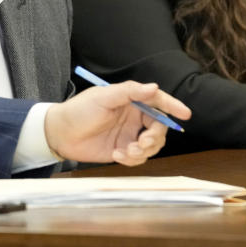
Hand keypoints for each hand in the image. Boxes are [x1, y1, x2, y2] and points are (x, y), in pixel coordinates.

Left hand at [45, 82, 190, 165]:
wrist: (60, 134)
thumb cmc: (79, 110)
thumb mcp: (103, 97)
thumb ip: (129, 92)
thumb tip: (154, 87)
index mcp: (130, 101)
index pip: (157, 102)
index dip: (173, 106)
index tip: (185, 114)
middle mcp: (133, 117)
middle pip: (159, 127)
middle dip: (155, 136)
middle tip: (143, 142)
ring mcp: (129, 134)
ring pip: (152, 145)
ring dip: (144, 151)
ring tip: (127, 151)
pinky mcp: (123, 150)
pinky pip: (139, 158)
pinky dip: (132, 159)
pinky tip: (116, 154)